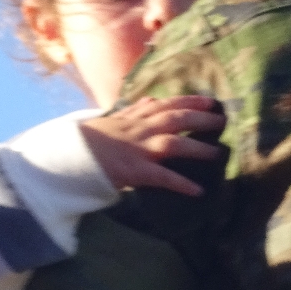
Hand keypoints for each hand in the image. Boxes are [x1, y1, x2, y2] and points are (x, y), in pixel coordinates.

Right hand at [79, 96, 223, 196]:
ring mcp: (137, 150)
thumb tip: (153, 98)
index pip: (166, 104)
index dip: (190, 101)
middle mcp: (139, 130)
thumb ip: (135, 109)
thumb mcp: (113, 118)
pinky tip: (198, 191)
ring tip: (218, 155)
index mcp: (134, 117)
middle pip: (175, 119)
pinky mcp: (134, 172)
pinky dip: (181, 184)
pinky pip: (162, 177)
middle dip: (200, 120)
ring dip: (197, 149)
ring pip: (173, 145)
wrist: (68, 156)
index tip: (210, 102)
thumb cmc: (89, 139)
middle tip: (223, 122)